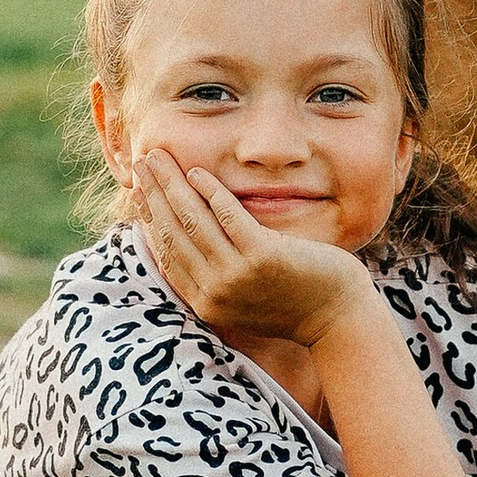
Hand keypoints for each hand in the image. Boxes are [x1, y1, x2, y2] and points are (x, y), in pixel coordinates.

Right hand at [135, 150, 364, 346]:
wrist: (337, 318)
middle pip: (173, 233)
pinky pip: (228, 216)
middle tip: (141, 162)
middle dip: (154, 193)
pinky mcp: (263, 257)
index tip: (139, 192)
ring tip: (159, 158)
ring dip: (172, 185)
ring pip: (193, 221)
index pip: (168, 253)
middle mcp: (215, 292)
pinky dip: (210, 192)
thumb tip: (189, 242)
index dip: (150, 219)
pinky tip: (197, 172)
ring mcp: (237, 275)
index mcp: (207, 302)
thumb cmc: (295, 301)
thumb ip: (215, 276)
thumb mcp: (244, 296)